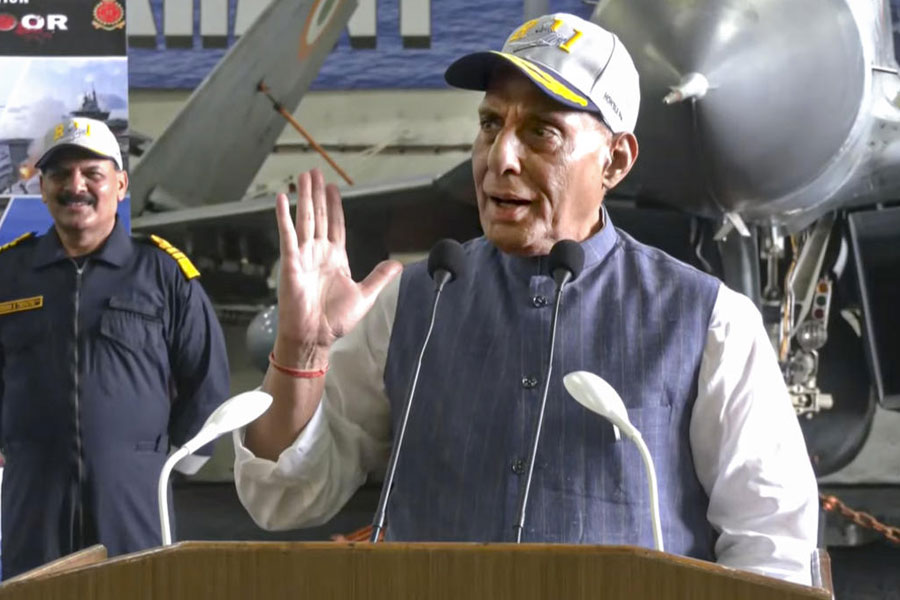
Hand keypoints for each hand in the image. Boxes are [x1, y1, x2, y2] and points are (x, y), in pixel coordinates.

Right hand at [273, 169, 400, 367]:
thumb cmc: (335, 320)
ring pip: (304, 219)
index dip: (334, 206)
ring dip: (304, 197)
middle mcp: (318, 253)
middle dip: (317, 194)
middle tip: (315, 172)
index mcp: (335, 258)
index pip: (335, 225)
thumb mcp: (365, 295)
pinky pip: (287, 235)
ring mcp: (303, 256)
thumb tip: (398, 264)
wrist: (315, 336)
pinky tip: (282, 199)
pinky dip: (284, 217)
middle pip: (318, 216)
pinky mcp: (291, 262)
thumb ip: (379, 276)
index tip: (333, 188)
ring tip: (303, 176)